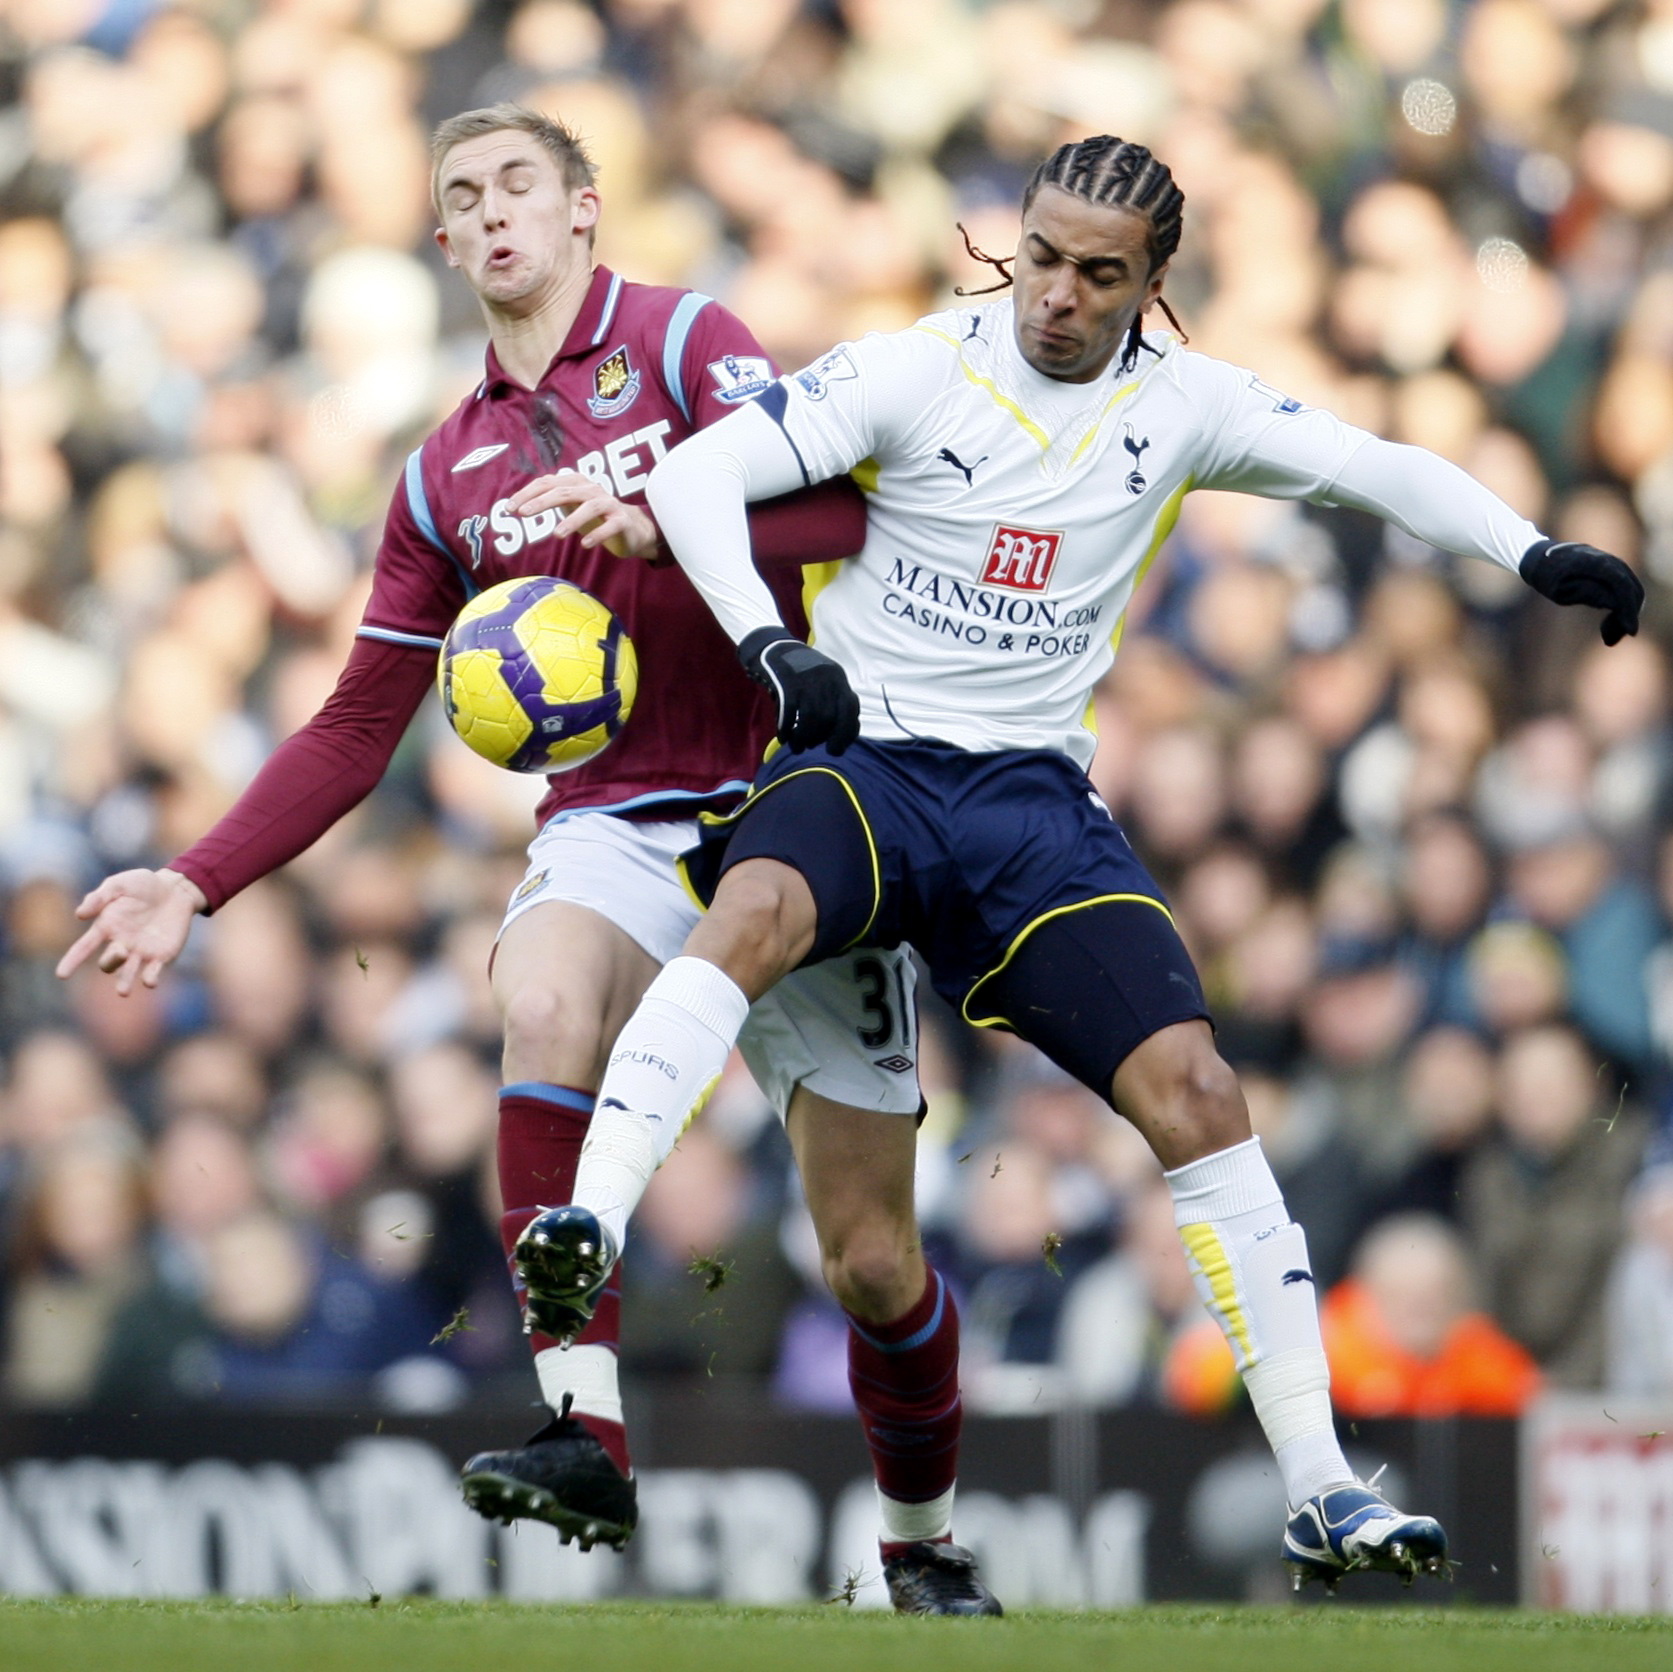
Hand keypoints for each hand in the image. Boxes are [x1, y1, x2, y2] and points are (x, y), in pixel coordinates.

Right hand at [55, 868, 206, 995]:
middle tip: (121, 951)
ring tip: (122, 991)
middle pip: (108, 963)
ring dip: (124, 982)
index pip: (84, 948)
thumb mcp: (119, 884)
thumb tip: (79, 914)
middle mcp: (120, 944)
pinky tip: (150, 981)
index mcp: (106, 927)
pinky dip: (150, 979)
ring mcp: (141, 952)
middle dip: (111, 961)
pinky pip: (153, 972)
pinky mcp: (162, 955)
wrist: (175, 889)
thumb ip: (99, 897)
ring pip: (127, 974)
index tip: (61, 974)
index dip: (72, 961)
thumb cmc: (143, 885)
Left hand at [505, 472, 658, 558]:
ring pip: (589, 507)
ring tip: (556, 535)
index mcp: (576, 483)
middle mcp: (592, 490)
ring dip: (572, 520)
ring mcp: (609, 504)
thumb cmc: (594, 518)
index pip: (548, 483)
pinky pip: (610, 526)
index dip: (528, 494)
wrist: (632, 528)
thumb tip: (518, 505)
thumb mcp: (570, 507)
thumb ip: (549, 501)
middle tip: (524, 514)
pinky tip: (585, 546)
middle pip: (565, 492)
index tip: (510, 508)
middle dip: (542, 502)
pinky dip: (597, 535)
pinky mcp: (622, 521)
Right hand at [739, 627, 860, 753]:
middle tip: (815, 748)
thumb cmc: (797, 671)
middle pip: (832, 717)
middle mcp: (828, 679)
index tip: (837, 747)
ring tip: (797, 746)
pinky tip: (783, 738)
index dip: (846, 733)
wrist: (772, 647)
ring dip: (804, 737)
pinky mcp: (788, 683)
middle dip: (825, 738)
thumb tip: (834, 736)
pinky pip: (789, 713)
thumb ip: (830, 702)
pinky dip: (786, 729)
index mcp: (838, 678)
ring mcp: (808, 680)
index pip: (851, 710)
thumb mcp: (821, 680)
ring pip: (812, 718)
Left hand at [1520, 539, 1644, 644]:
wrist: (1540, 557)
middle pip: (1632, 590)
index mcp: (1596, 563)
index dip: (1628, 608)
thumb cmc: (1547, 576)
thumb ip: (1588, 593)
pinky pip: (1625, 590)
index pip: (1622, 585)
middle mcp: (1610, 561)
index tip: (1630, 632)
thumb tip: (1613, 602)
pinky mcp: (1613, 571)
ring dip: (1624, 615)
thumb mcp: (1561, 589)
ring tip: (1607, 636)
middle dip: (1626, 617)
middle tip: (1609, 640)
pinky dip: (1621, 609)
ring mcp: (1614, 564)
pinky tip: (1607, 625)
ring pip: (1632, 591)